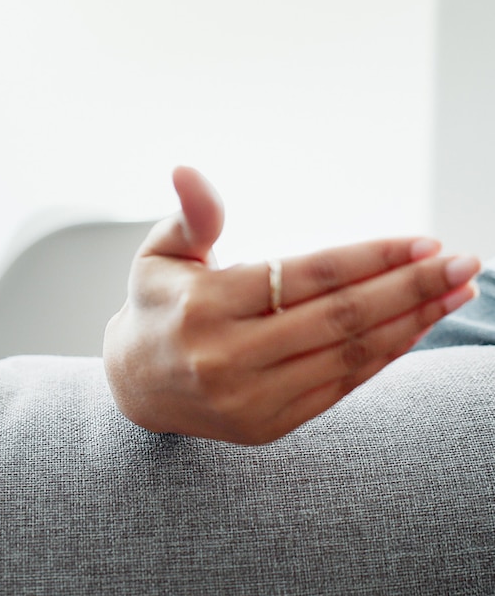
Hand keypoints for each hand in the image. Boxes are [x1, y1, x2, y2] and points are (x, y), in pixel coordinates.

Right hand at [103, 166, 480, 443]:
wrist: (134, 385)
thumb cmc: (157, 306)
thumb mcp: (159, 254)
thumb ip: (191, 215)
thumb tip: (187, 169)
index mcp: (204, 305)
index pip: (306, 275)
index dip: (372, 258)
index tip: (425, 242)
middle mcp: (227, 356)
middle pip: (339, 317)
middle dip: (410, 288)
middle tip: (465, 264)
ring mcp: (249, 398)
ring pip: (348, 356)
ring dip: (411, 323)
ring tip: (455, 294)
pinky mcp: (266, 425)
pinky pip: (340, 388)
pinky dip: (383, 357)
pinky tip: (414, 329)